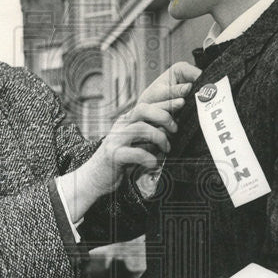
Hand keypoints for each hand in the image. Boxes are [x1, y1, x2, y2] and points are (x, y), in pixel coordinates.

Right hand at [86, 61, 202, 195]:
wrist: (95, 177)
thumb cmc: (121, 159)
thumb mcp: (136, 142)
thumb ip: (150, 134)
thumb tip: (174, 126)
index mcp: (128, 120)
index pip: (148, 103)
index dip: (166, 101)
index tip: (183, 101)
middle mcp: (121, 125)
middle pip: (143, 109)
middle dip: (164, 116)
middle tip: (175, 130)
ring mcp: (116, 139)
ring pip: (141, 128)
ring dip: (159, 138)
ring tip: (166, 149)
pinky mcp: (114, 155)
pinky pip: (135, 153)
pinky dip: (149, 158)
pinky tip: (154, 164)